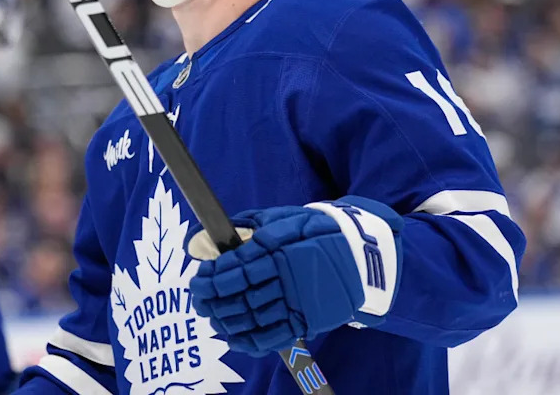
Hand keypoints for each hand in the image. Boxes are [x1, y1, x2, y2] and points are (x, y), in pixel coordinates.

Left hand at [185, 196, 402, 355]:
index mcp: (278, 249)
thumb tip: (206, 236)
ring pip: (255, 317)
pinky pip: (276, 335)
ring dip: (228, 320)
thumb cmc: (313, 230)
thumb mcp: (280, 218)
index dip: (213, 277)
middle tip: (199, 300)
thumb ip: (245, 226)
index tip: (199, 279)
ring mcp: (299, 300)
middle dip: (214, 300)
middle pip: (241, 295)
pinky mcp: (310, 319)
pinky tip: (235, 338)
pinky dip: (252, 341)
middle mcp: (287, 276)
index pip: (236, 268)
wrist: (360, 251)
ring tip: (212, 317)